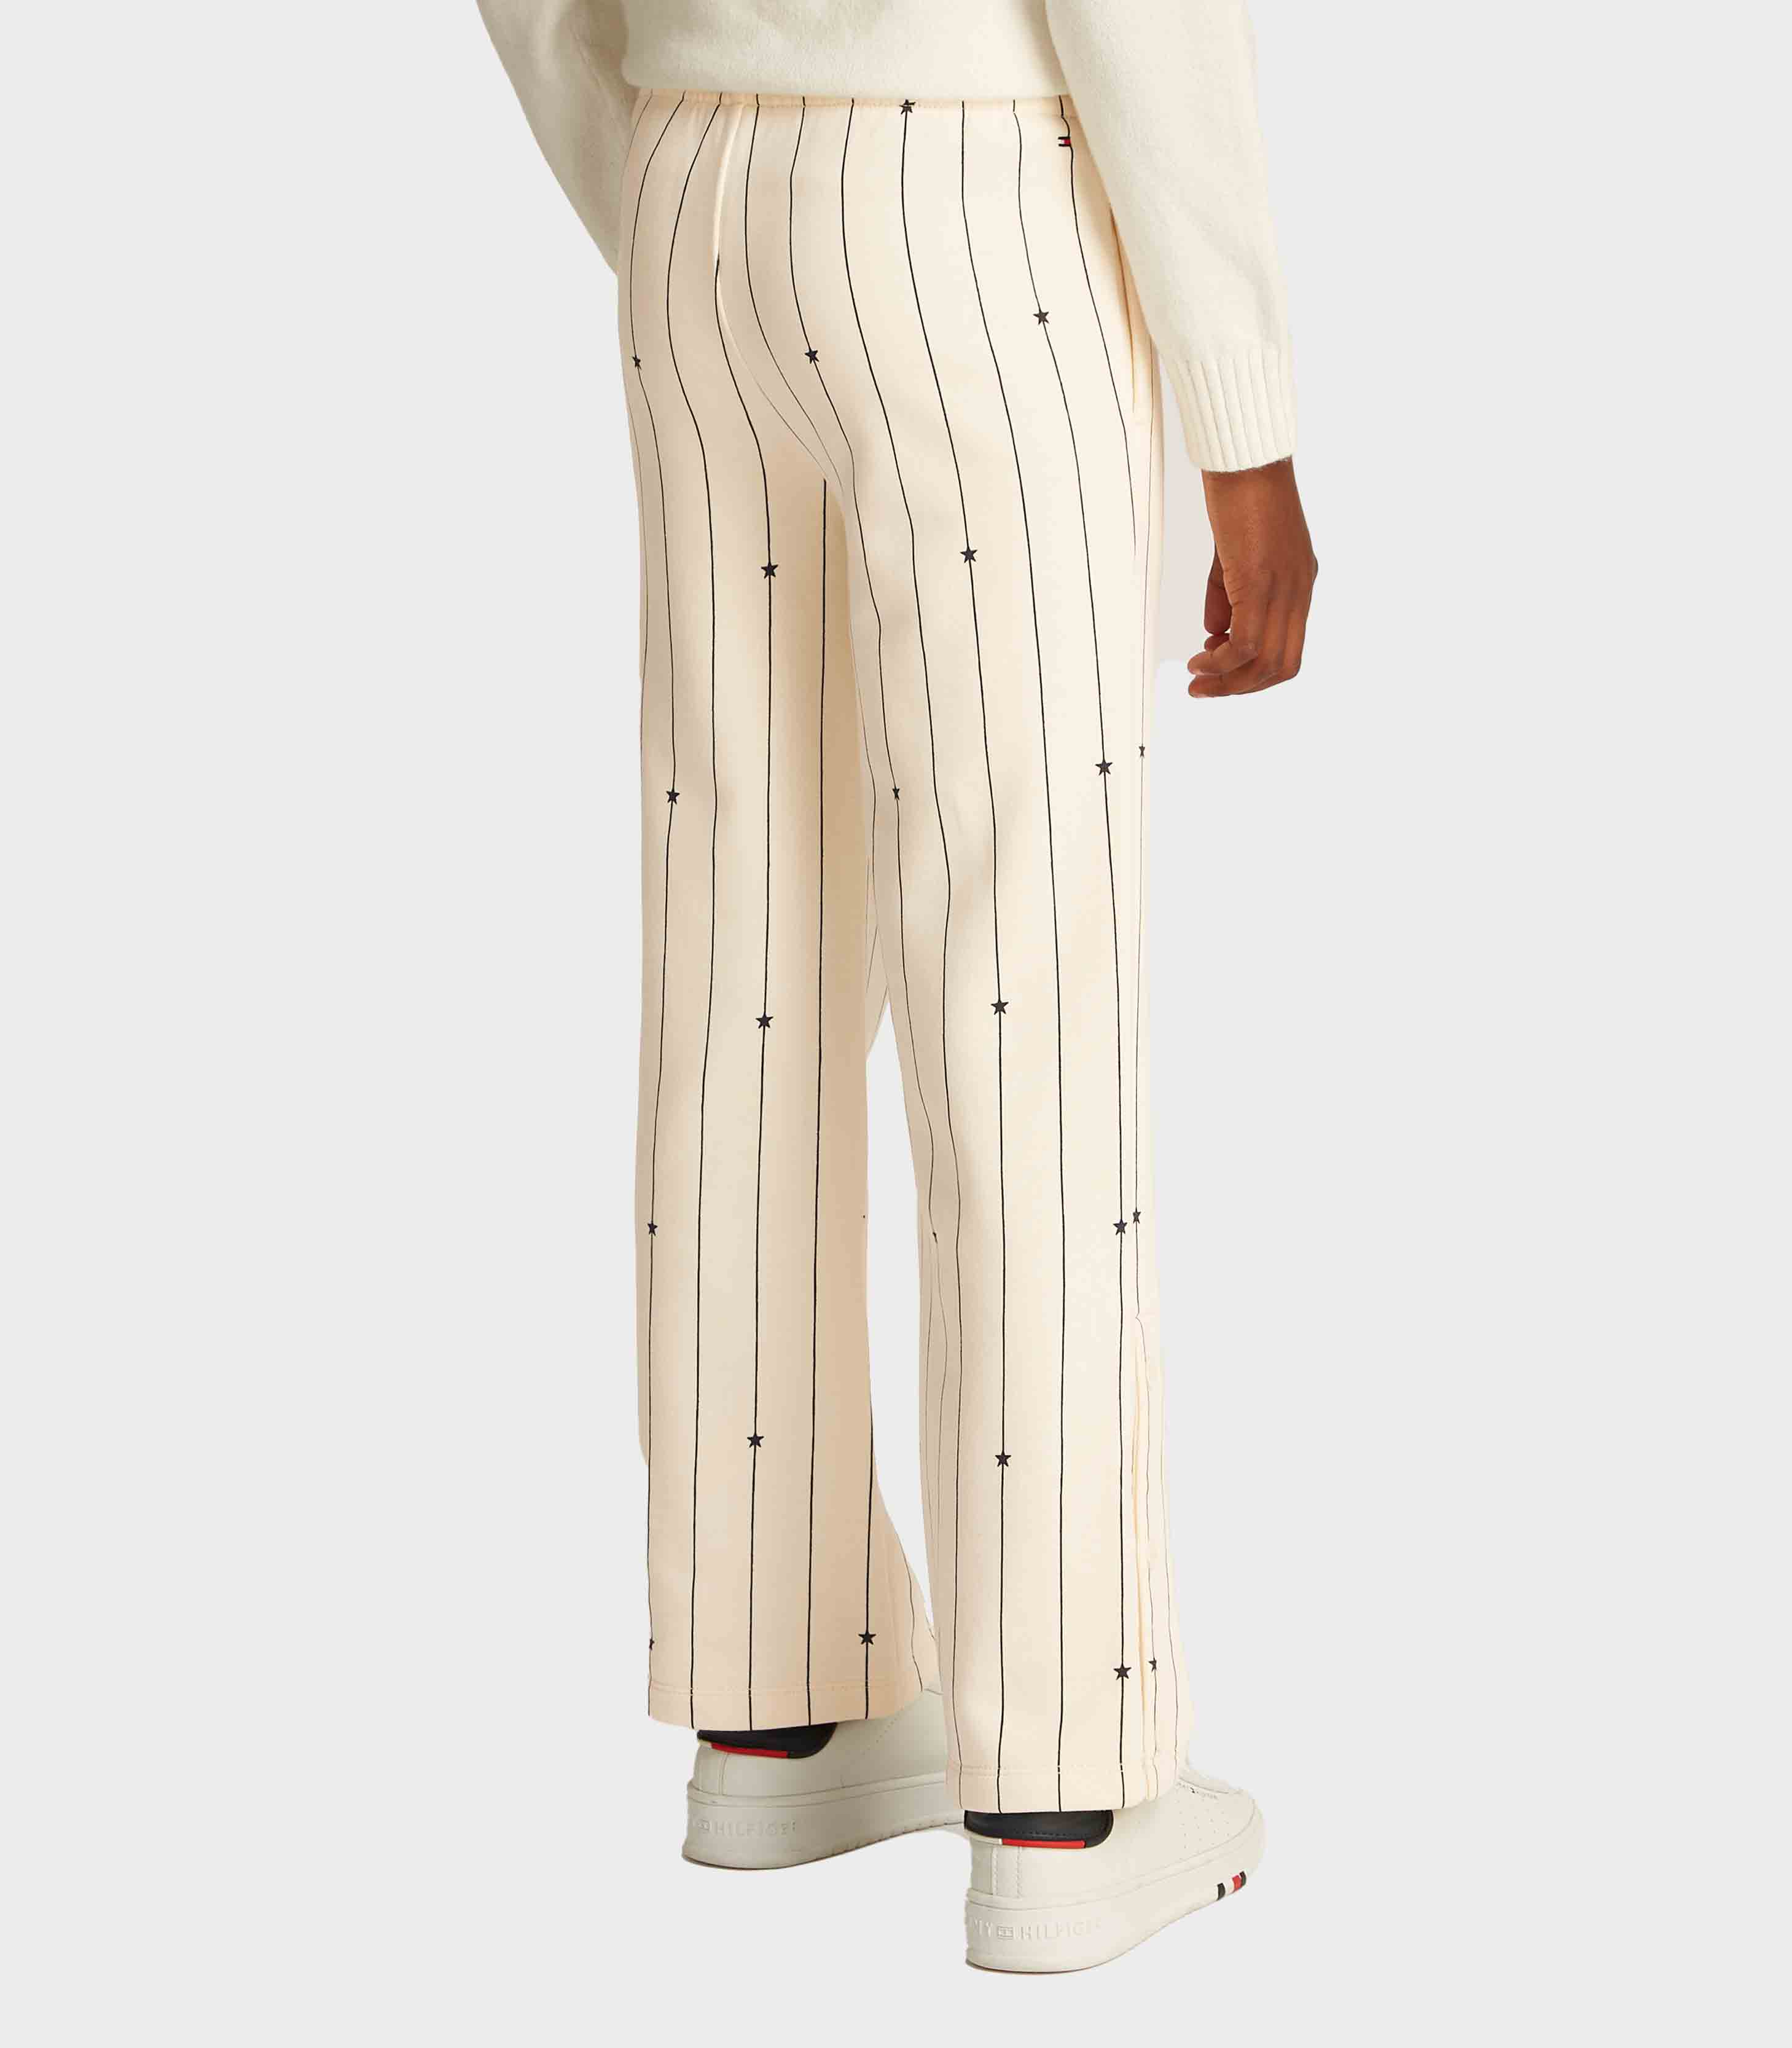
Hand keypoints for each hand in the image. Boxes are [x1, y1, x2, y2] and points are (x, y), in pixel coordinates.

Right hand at [1187, 460, 1316, 696]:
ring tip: (1198, 680)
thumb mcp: (1233, 555)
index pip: (1288, 648)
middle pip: (1282, 666)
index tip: (1221, 671)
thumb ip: (1227, 598)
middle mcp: (1299, 592)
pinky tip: (1200, 660)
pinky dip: (1222, 663)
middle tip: (1206, 689)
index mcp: (1298, 585)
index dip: (1256, 672)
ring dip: (1230, 682)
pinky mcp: (1260, 583)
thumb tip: (1216, 637)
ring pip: (1266, 663)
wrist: (1246, 458)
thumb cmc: (1240, 494)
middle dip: (1242, 688)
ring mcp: (1284, 590)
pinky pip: (1246, 643)